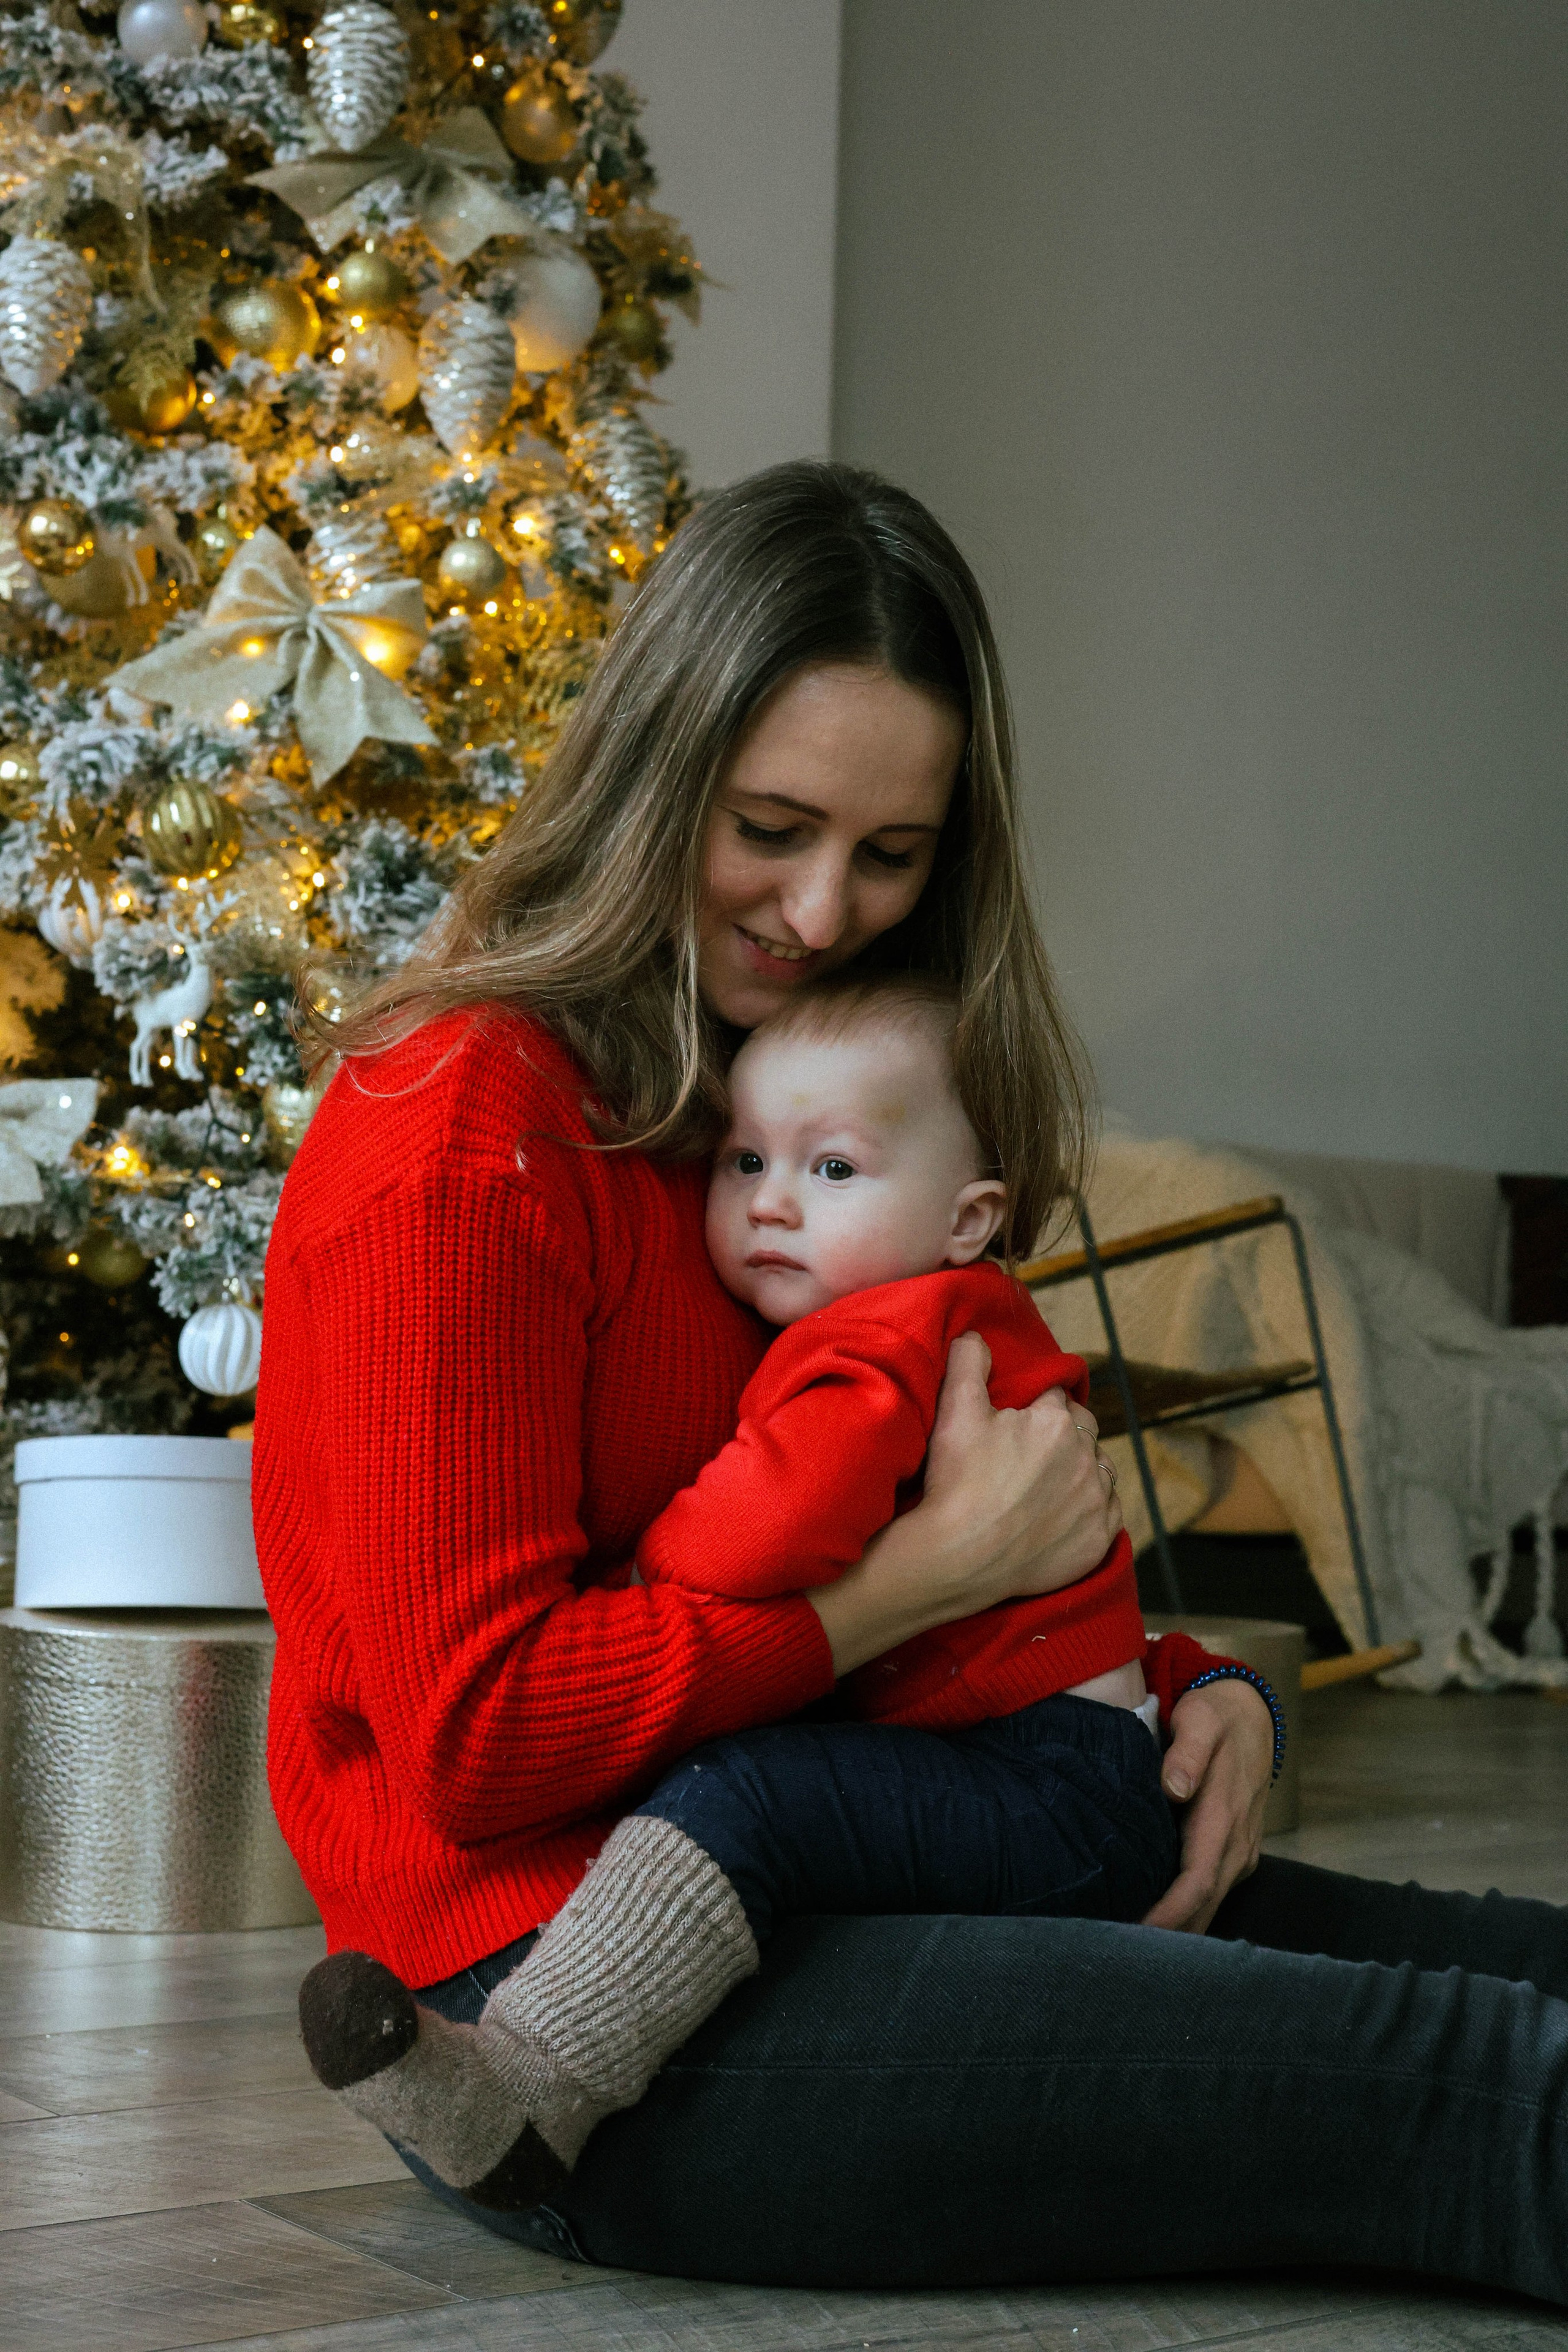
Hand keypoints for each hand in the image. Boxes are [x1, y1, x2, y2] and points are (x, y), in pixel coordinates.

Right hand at [807, 1332, 1122, 1675]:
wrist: (960, 1557)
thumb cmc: (957, 1483)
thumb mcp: (956, 1410)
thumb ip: (969, 1361)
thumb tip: (976, 1336)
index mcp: (1056, 1421)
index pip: (1056, 1397)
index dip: (1036, 1406)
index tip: (1018, 1424)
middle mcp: (1086, 1457)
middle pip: (1082, 1431)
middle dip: (1063, 1434)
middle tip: (1030, 1454)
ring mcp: (1097, 1501)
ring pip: (1098, 1470)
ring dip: (1081, 1470)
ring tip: (1046, 1485)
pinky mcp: (1099, 1539)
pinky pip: (1108, 1513)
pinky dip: (1090, 1510)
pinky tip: (1061, 1516)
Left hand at [1141, 1677, 1273, 1932]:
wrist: (1251, 1716)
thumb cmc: (1216, 1717)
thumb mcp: (1200, 1719)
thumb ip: (1188, 1751)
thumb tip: (1175, 1787)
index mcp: (1224, 1818)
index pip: (1197, 1883)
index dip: (1168, 1915)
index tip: (1135, 1937)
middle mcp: (1236, 1845)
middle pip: (1202, 1908)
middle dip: (1167, 1938)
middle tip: (1116, 1955)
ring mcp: (1239, 1852)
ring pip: (1208, 1906)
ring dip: (1177, 1932)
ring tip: (1129, 1951)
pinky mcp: (1234, 1853)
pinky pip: (1210, 1893)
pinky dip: (1186, 1914)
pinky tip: (1154, 1925)